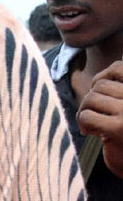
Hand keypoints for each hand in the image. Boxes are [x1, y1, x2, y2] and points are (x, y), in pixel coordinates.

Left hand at [77, 60, 122, 177]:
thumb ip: (117, 89)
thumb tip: (99, 75)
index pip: (117, 67)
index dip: (101, 78)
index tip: (99, 96)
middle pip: (100, 85)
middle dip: (91, 100)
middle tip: (94, 115)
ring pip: (90, 98)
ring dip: (85, 111)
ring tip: (92, 124)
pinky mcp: (117, 129)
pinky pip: (86, 116)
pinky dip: (83, 123)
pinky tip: (91, 132)